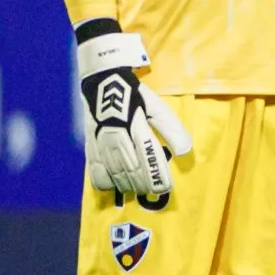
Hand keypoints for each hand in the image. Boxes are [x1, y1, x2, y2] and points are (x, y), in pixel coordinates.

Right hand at [72, 20, 192, 204]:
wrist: (102, 82)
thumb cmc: (135, 95)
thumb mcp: (157, 107)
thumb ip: (172, 128)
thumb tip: (185, 151)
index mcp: (136, 126)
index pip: (149, 157)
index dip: (157, 175)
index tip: (166, 187)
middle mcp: (117, 137)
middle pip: (131, 168)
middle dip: (143, 183)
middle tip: (153, 192)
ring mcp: (100, 142)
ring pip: (114, 171)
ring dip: (126, 184)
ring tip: (137, 192)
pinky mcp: (89, 144)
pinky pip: (93, 168)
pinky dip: (102, 181)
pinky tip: (110, 188)